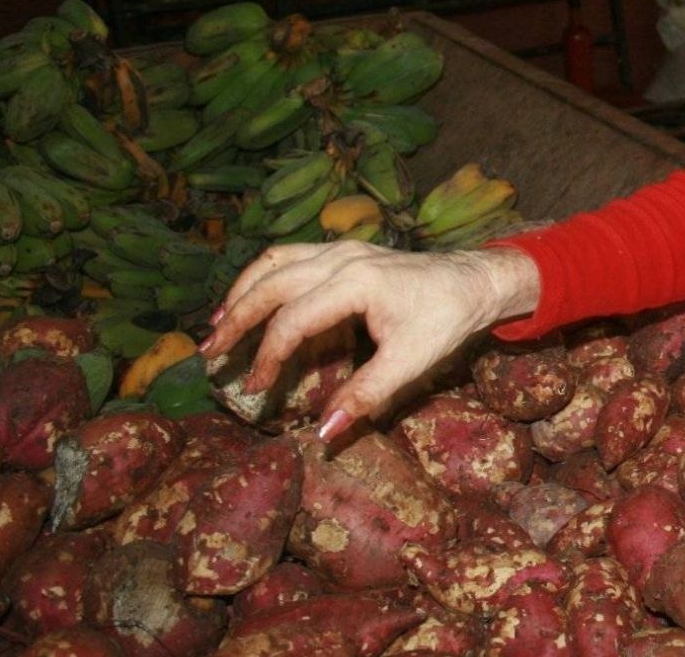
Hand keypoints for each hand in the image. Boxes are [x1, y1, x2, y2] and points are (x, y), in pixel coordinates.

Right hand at [197, 241, 540, 441]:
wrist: (476, 281)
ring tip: (217, 325)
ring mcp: (342, 249)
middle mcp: (342, 258)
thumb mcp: (410, 363)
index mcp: (356, 283)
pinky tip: (249, 298)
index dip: (267, 358)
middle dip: (236, 319)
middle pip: (271, 284)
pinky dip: (263, 276)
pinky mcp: (345, 251)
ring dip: (243, 291)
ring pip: (275, 262)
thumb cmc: (446, 320)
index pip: (293, 321)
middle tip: (209, 355)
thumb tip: (323, 436)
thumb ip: (364, 396)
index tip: (253, 390)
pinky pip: (290, 256)